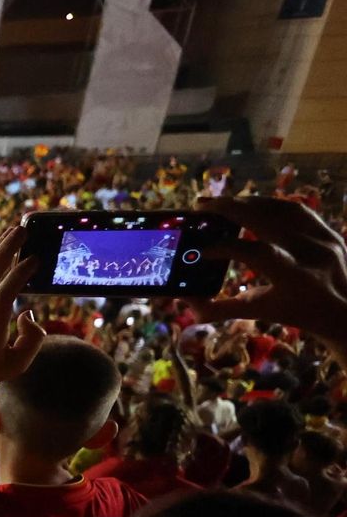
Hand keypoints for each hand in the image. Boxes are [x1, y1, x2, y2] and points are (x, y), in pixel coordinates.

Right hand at [190, 196, 346, 352]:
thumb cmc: (299, 314)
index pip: (255, 252)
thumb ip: (222, 308)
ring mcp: (323, 238)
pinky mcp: (328, 230)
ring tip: (220, 204)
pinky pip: (295, 209)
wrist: (346, 310)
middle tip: (200, 206)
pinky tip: (249, 205)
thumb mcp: (261, 312)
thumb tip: (186, 301)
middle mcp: (311, 253)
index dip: (224, 247)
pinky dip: (268, 204)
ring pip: (279, 208)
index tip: (200, 250)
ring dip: (247, 202)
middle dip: (229, 209)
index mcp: (296, 277)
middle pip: (266, 219)